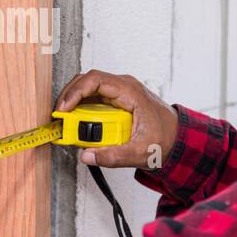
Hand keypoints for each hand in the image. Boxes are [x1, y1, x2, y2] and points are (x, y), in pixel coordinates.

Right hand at [53, 69, 180, 170]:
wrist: (178, 139)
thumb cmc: (165, 139)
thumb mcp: (140, 152)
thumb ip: (113, 156)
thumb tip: (87, 155)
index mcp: (130, 92)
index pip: (95, 80)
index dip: (75, 92)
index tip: (64, 108)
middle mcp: (123, 87)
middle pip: (87, 81)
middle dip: (69, 96)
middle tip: (58, 116)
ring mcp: (119, 93)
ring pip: (88, 89)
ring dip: (73, 102)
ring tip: (64, 121)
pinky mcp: (116, 101)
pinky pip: (93, 99)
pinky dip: (80, 108)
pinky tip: (75, 121)